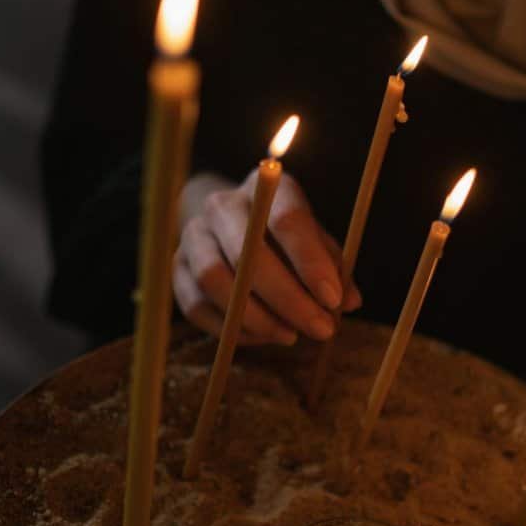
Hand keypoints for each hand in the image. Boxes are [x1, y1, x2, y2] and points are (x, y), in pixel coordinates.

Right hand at [173, 170, 361, 344]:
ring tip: (290, 336)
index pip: (286, 219)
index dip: (310, 262)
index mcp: (266, 188)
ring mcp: (193, 236)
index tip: (334, 300)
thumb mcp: (316, 240)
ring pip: (215, 280)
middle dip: (288, 299)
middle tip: (320, 329)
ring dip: (257, 317)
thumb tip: (350, 301)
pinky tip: (262, 337)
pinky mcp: (175, 267)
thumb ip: (333, 266)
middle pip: (247, 253)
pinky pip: (196, 305)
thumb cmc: (284, 236)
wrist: (227, 224)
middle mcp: (223, 205)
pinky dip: (231, 329)